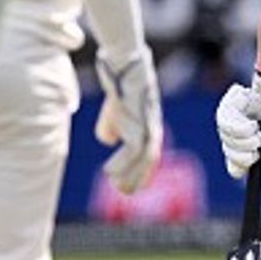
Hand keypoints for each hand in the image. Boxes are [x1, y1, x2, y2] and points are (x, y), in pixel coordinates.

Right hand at [95, 47, 163, 193]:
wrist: (124, 66)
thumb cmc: (119, 88)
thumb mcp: (115, 111)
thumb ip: (113, 127)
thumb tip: (109, 142)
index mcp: (149, 128)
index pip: (150, 156)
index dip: (142, 173)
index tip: (130, 187)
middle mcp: (152, 129)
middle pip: (150, 161)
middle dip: (138, 178)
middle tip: (124, 192)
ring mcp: (147, 126)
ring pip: (144, 159)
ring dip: (130, 175)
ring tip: (116, 186)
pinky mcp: (139, 122)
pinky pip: (133, 150)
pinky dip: (121, 164)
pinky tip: (108, 173)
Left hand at [215, 73, 260, 179]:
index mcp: (237, 141)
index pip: (232, 160)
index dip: (238, 166)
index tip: (252, 163)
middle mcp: (227, 133)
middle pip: (229, 151)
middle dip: (246, 151)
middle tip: (259, 143)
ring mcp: (223, 121)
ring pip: (227, 139)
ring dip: (244, 140)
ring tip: (257, 131)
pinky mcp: (223, 109)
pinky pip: (226, 125)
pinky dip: (241, 128)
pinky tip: (252, 124)